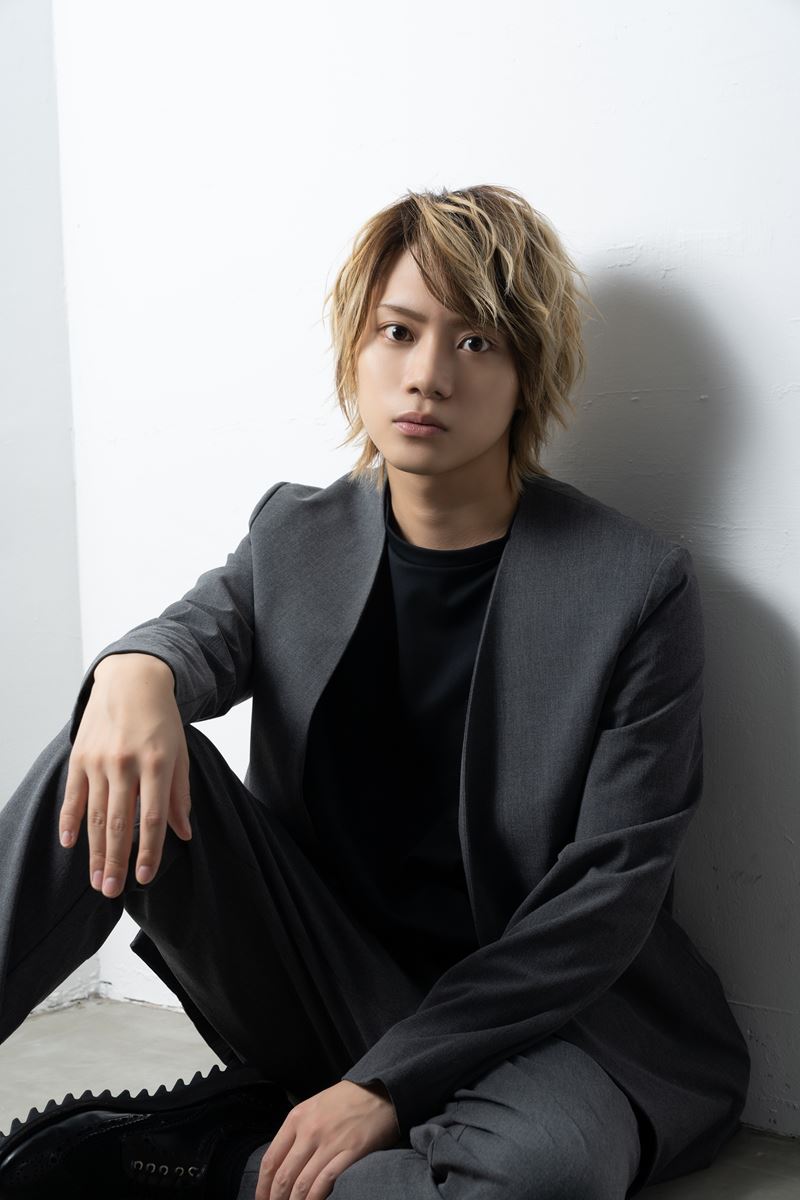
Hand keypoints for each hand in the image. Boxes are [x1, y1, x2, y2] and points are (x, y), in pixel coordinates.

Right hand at [59, 653, 191, 898]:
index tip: (144, 878)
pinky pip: (73, 797)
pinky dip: (70, 822)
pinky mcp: (79, 757)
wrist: (132, 680)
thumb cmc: (161, 719)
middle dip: (116, 861)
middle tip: (112, 892)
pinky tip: (71, 846)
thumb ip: (180, 795)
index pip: (152, 818)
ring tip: (97, 880)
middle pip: (120, 823)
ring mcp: (99, 761)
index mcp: (157, 764)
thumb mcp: (180, 753)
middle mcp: (126, 764)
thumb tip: (183, 834)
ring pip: (96, 816)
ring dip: (95, 851)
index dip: (148, 852)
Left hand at [255, 1079, 400, 1199]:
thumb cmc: (348, 1099)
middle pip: (283, 1175)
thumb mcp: (315, 1106)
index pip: (271, 1159)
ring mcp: (329, 1142)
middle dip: (276, 1199)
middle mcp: (309, 1130)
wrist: (381, 1090)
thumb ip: (299, 1131)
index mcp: (297, 1118)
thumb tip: (285, 1163)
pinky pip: (324, 1182)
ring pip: (301, 1183)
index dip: (263, 1185)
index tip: (261, 1199)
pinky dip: (314, 1199)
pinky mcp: (349, 1152)